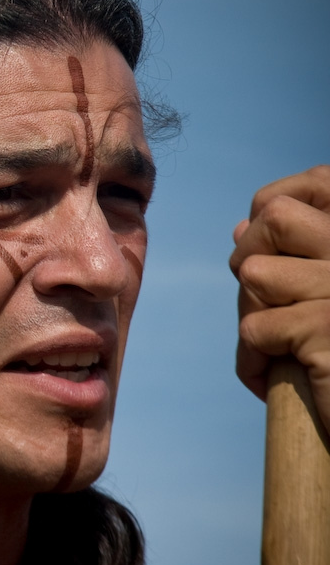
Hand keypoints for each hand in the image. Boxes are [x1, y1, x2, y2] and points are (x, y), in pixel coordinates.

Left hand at [229, 166, 329, 432]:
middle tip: (267, 303)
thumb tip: (244, 224)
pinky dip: (255, 362)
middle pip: (274, 221)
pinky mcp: (329, 332)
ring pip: (256, 275)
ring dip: (255, 315)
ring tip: (282, 347)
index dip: (277, 202)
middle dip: (253, 259)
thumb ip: (301, 253)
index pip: (318, 183)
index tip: (267, 230)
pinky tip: (280, 381)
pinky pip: (255, 330)